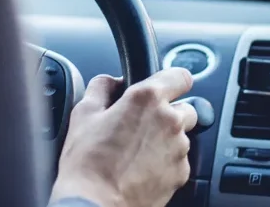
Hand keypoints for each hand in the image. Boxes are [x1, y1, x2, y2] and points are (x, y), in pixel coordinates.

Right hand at [50, 68, 198, 206]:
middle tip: (142, 126)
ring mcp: (178, 149)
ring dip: (165, 140)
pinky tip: (141, 169)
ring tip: (136, 153)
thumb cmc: (87, 163)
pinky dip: (165, 163)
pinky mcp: (181, 174)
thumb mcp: (84, 114)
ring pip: (181, 137)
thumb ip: (102, 87)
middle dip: (168, 114)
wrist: (95, 205)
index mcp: (147, 99)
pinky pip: (178, 161)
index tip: (166, 87)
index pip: (180, 75)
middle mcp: (169, 121)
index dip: (172, 81)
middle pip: (185, 108)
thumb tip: (111, 81)